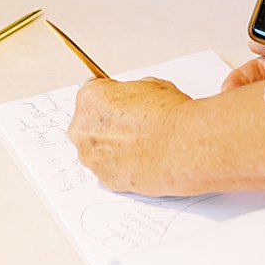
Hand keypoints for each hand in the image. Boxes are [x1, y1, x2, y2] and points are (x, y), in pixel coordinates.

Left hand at [68, 75, 189, 192]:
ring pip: (97, 149)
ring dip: (113, 146)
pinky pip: (108, 169)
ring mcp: (90, 157)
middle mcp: (82, 129)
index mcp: (90, 99)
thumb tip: (136, 100)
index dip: (110, 97)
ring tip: (142, 144)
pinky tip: (142, 158)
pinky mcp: (104, 179)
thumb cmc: (168, 117)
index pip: (91, 93)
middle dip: (109, 123)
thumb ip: (133, 92)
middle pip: (89, 123)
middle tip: (135, 123)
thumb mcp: (153, 85)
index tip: (119, 101)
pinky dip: (121, 165)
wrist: (181, 146)